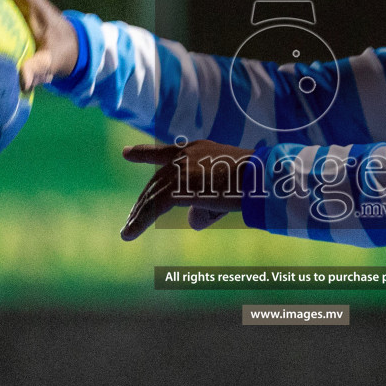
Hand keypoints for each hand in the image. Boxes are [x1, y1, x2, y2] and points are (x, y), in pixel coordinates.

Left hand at [120, 140, 253, 239]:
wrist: (259, 177)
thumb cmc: (253, 182)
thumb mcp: (227, 191)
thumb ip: (206, 206)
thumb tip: (191, 222)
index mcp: (197, 150)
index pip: (165, 152)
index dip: (144, 153)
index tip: (126, 153)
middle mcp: (183, 157)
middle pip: (156, 181)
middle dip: (143, 200)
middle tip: (131, 215)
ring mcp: (179, 171)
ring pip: (152, 196)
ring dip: (139, 215)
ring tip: (127, 232)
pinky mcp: (177, 189)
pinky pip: (153, 209)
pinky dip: (139, 223)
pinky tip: (128, 235)